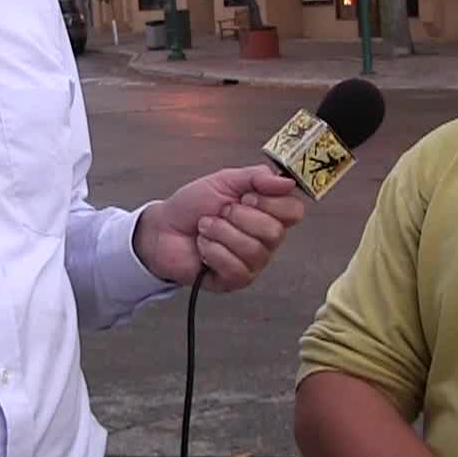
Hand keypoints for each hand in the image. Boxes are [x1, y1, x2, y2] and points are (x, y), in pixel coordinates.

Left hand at [133, 165, 305, 290]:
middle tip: (220, 212)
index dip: (270, 202)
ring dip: (221, 233)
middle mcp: (266, 239)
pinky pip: (236, 268)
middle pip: (275, 232)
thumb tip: (287, 181)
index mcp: (268, 212)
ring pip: (253, 250)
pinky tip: (204, 246)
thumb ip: (257, 177)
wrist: (163, 228)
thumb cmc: (193, 206)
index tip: (245, 196)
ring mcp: (252, 262)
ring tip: (206, 228)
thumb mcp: (224, 180)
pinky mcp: (235, 280)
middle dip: (239, 217)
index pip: (294, 211)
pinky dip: (213, 251)